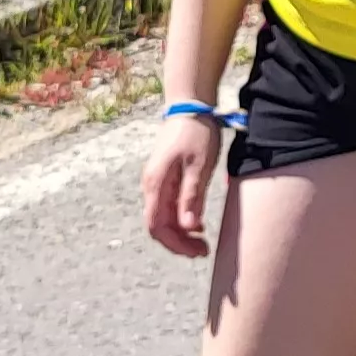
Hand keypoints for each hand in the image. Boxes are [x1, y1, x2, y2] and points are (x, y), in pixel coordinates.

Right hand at [140, 112, 224, 258]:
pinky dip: (181, 219)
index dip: (175, 244)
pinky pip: (168, 206)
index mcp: (156, 184)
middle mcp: (151, 186)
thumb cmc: (197, 132)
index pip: (157, 226)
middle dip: (179, 243)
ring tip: (203, 241)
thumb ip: (192, 196)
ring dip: (181, 233)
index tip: (197, 251)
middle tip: (204, 250)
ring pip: (164, 218)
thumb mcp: (200, 165)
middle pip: (158, 226)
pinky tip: (198, 224)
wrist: (190, 104)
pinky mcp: (165, 178)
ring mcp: (157, 182)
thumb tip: (187, 228)